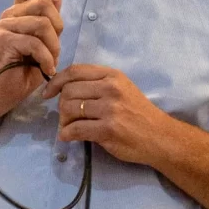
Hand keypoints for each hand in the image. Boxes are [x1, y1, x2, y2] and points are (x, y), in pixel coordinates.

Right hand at [0, 0, 62, 113]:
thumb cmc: (23, 70)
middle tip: (54, 49)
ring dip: (53, 47)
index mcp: (19, 12)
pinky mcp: (3, 40)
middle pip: (44, 3)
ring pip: (42, 24)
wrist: (3, 93)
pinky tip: (46, 70)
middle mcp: (10, 15)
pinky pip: (35, 43)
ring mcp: (5, 26)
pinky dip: (46, 59)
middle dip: (58, 28)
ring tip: (50, 62)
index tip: (55, 4)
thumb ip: (50, 18)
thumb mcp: (44, 42)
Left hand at [42, 64, 167, 164]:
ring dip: (63, 121)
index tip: (48, 93)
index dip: (56, 81)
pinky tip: (68, 137)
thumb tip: (64, 88)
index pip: (75, 71)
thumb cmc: (138, 113)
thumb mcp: (122, 88)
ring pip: (68, 109)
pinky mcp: (108, 129)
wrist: (160, 137)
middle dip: (60, 106)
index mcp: (112, 75)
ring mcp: (110, 109)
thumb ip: (97, 84)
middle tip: (66, 117)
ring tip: (69, 128)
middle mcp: (110, 88)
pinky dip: (66, 134)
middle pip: (68, 91)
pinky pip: (75, 129)